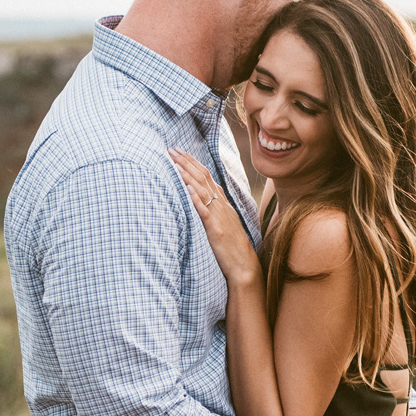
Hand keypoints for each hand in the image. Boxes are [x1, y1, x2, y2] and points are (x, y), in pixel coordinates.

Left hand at [168, 149, 259, 287]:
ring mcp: (219, 216)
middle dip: (186, 162)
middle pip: (203, 178)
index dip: (192, 162)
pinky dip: (196, 199)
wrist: (244, 266)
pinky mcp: (216, 230)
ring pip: (202, 190)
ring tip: (175, 162)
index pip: (206, 176)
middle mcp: (221, 205)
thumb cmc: (232, 247)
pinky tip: (187, 189)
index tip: (179, 151)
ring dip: (188, 175)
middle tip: (171, 149)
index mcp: (222, 203)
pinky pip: (205, 212)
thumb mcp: (223, 223)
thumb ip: (212, 210)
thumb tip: (197, 198)